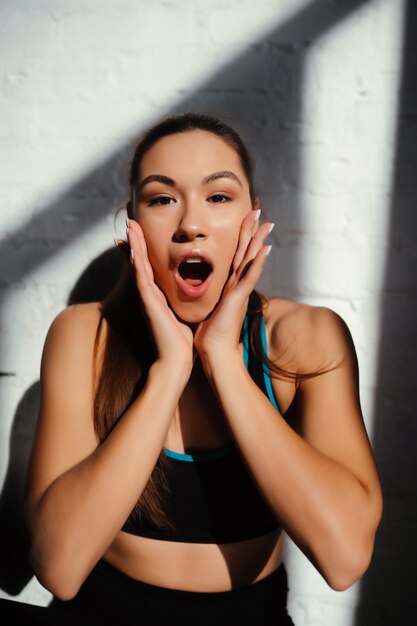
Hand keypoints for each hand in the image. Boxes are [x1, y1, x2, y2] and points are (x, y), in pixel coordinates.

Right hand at [125, 219, 193, 374]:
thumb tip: (190, 290)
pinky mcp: (149, 304)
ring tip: (129, 227)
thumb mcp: (181, 311)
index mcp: (158, 294)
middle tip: (129, 221)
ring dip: (133, 246)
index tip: (139, 230)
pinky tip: (133, 252)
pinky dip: (136, 265)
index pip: (149, 265)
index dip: (143, 248)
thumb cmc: (181, 338)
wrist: (177, 358)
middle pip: (139, 261)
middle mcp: (149, 293)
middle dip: (135, 241)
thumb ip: (182, 299)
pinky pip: (141, 280)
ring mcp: (147, 298)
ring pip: (138, 266)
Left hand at [194, 210, 272, 363]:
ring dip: (259, 241)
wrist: (213, 352)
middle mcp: (237, 285)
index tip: (244, 220)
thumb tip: (200, 288)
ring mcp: (240, 291)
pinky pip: (249, 278)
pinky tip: (265, 250)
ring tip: (267, 222)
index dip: (241, 238)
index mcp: (229, 286)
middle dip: (251, 231)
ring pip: (251, 260)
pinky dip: (257, 264)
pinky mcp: (238, 299)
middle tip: (258, 210)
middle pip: (246, 252)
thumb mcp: (208, 307)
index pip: (236, 256)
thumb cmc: (209, 333)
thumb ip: (209, 295)